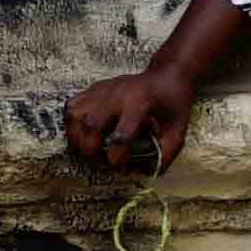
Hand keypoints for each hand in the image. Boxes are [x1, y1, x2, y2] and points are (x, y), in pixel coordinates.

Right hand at [62, 69, 194, 175]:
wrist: (166, 75)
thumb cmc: (173, 103)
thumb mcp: (178, 130)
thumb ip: (165, 155)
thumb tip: (145, 175)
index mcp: (140, 103)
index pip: (121, 136)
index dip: (118, 160)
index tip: (123, 169)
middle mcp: (117, 94)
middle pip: (91, 126)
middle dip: (92, 152)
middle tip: (102, 164)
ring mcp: (102, 89)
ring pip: (75, 116)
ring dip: (77, 140)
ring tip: (89, 152)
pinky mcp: (94, 89)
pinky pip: (72, 108)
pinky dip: (72, 125)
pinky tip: (84, 135)